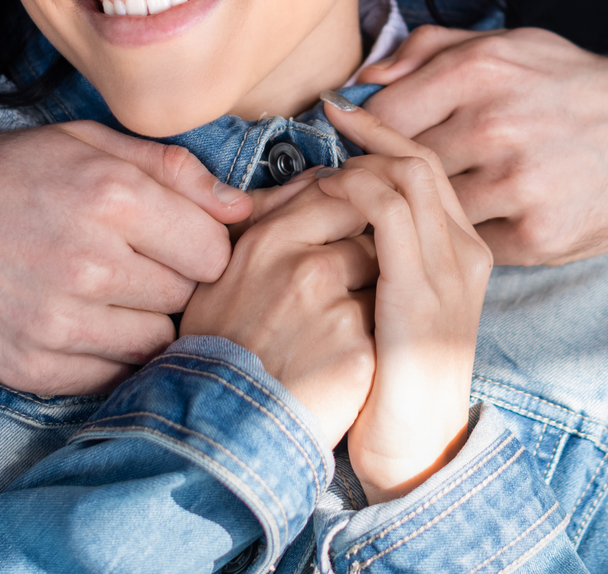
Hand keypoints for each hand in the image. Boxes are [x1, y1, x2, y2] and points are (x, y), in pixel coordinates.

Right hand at [0, 119, 250, 396]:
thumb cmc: (2, 174)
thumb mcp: (89, 142)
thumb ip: (173, 170)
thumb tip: (244, 207)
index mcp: (114, 198)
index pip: (214, 252)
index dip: (197, 245)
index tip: (169, 240)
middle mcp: (92, 264)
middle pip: (186, 299)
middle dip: (168, 281)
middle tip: (127, 263)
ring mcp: (59, 323)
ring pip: (154, 343)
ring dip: (138, 322)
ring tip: (100, 292)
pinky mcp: (30, 367)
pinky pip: (109, 377)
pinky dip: (103, 356)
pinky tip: (76, 322)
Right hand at [182, 178, 378, 448]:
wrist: (223, 429)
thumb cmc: (219, 349)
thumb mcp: (222, 275)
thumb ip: (265, 221)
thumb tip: (311, 179)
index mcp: (269, 241)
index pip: (336, 194)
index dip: (352, 209)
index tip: (351, 228)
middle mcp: (304, 267)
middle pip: (370, 231)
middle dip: (370, 251)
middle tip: (351, 281)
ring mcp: (335, 309)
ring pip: (385, 275)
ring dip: (379, 290)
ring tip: (346, 322)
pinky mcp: (359, 351)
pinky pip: (388, 322)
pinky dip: (379, 333)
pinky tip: (353, 352)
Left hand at [317, 95, 491, 502]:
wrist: (413, 450)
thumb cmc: (388, 381)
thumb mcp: (390, 306)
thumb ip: (379, 256)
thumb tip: (334, 205)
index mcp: (462, 251)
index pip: (428, 168)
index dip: (385, 133)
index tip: (340, 112)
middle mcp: (466, 250)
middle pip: (421, 159)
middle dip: (371, 132)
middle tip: (327, 118)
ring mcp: (449, 267)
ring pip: (406, 174)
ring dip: (355, 161)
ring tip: (316, 169)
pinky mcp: (422, 288)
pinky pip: (388, 211)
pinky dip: (350, 191)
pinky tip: (319, 198)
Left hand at [362, 26, 607, 264]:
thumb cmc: (579, 91)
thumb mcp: (516, 45)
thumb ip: (434, 49)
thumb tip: (366, 78)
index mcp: (483, 70)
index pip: (383, 110)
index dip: (364, 131)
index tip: (359, 143)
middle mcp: (495, 124)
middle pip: (399, 163)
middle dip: (385, 176)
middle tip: (379, 184)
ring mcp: (515, 184)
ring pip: (428, 207)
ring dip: (420, 212)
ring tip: (418, 208)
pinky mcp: (535, 235)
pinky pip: (468, 243)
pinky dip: (464, 237)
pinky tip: (472, 225)